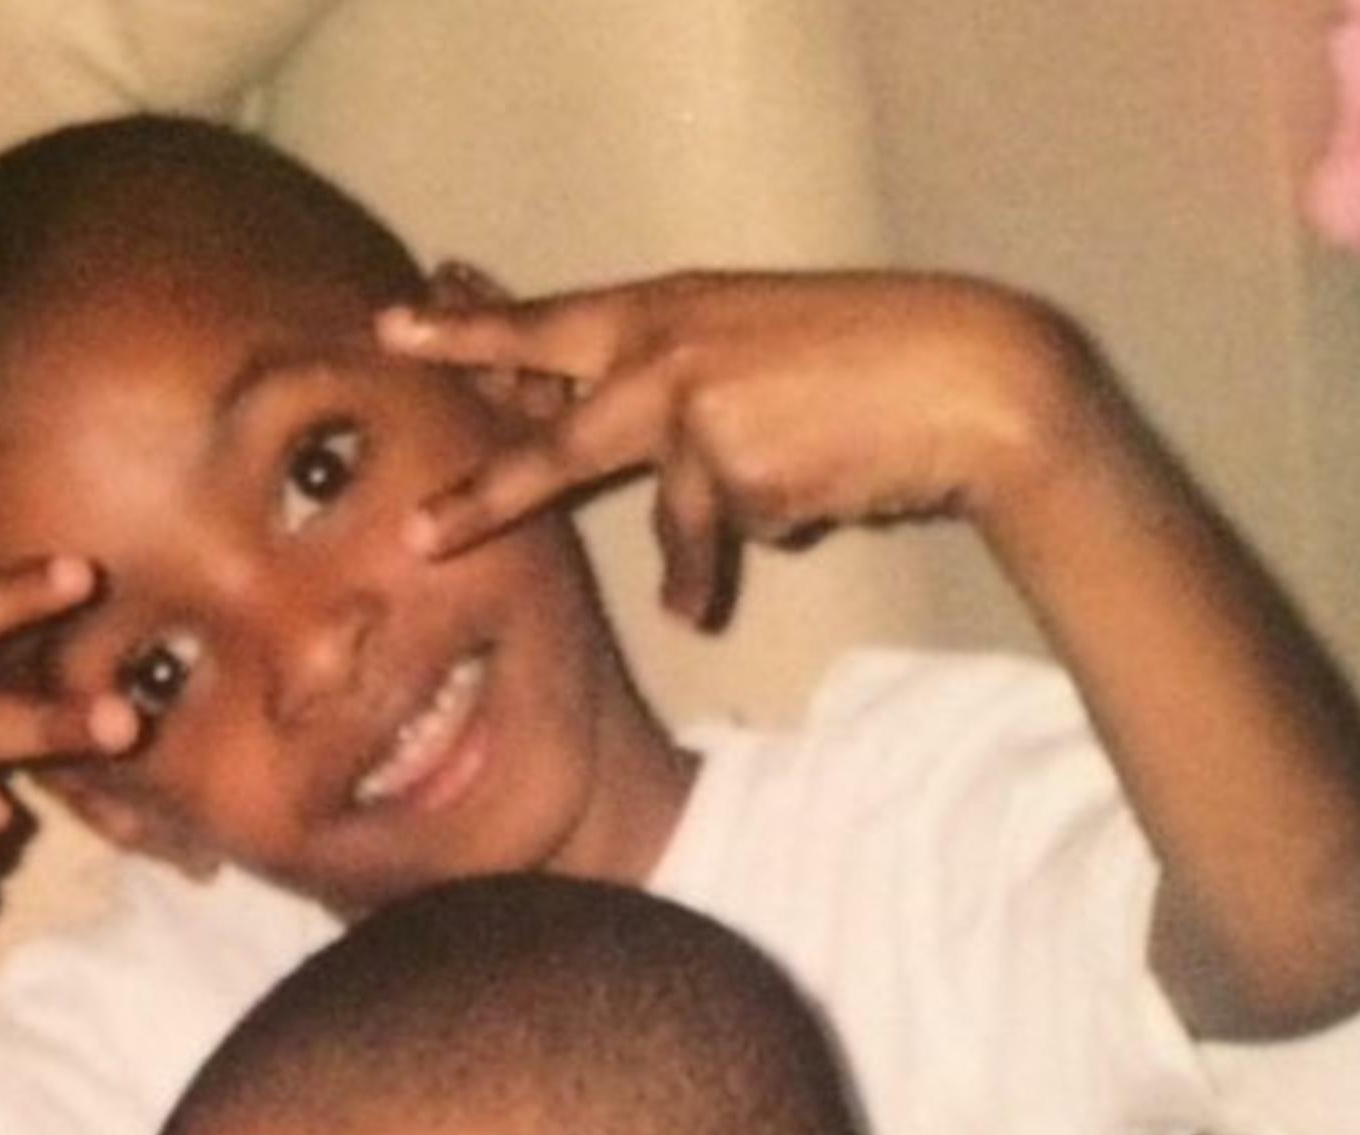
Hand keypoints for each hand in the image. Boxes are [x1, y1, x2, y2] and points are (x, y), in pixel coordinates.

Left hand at [378, 269, 1091, 627]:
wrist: (964, 375)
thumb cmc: (863, 371)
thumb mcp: (749, 358)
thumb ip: (674, 402)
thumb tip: (621, 464)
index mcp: (666, 307)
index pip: (550, 322)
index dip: (471, 329)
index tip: (395, 324)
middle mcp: (664, 345)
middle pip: (549, 418)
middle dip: (480, 479)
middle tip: (411, 530)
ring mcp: (691, 400)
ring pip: (654, 500)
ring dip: (682, 559)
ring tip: (688, 602)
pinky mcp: (728, 459)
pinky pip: (720, 534)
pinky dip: (750, 545)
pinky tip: (807, 511)